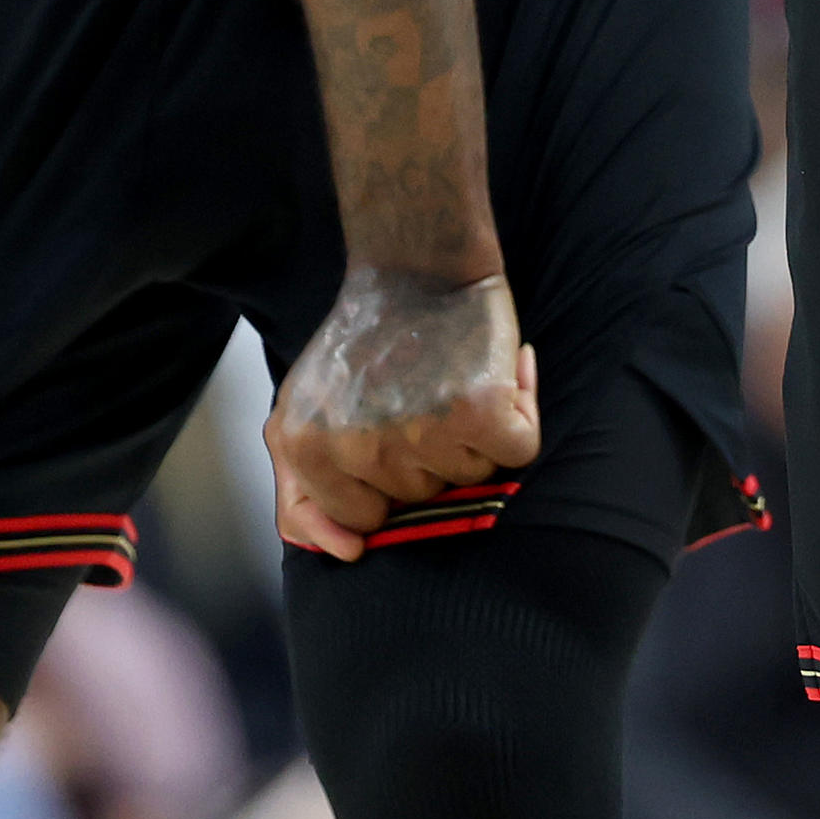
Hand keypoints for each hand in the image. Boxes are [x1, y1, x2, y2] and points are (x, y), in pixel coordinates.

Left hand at [266, 267, 538, 560]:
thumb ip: (300, 497)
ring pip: (471, 478)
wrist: (415, 265)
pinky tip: (494, 378)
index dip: (382, 482)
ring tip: (446, 380)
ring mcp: (419, 433)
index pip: (361, 520)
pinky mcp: (477, 413)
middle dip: (426, 455)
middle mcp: (358, 448)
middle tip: (415, 394)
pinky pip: (516, 453)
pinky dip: (519, 413)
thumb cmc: (363, 344)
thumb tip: (346, 553)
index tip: (387, 431)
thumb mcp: (300, 415)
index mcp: (307, 449)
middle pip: (421, 499)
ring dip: (470, 435)